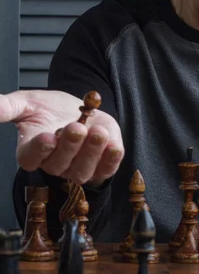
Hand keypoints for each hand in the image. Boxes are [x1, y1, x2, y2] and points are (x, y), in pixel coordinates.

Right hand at [0, 90, 123, 185]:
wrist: (78, 108)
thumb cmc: (49, 109)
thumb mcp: (26, 102)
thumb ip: (6, 106)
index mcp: (32, 150)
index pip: (31, 158)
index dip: (39, 150)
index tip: (47, 137)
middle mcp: (54, 164)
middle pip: (59, 164)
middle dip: (69, 146)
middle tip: (76, 127)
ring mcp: (78, 167)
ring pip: (83, 170)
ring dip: (91, 153)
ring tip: (97, 132)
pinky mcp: (101, 166)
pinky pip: (107, 169)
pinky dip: (111, 159)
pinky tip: (113, 145)